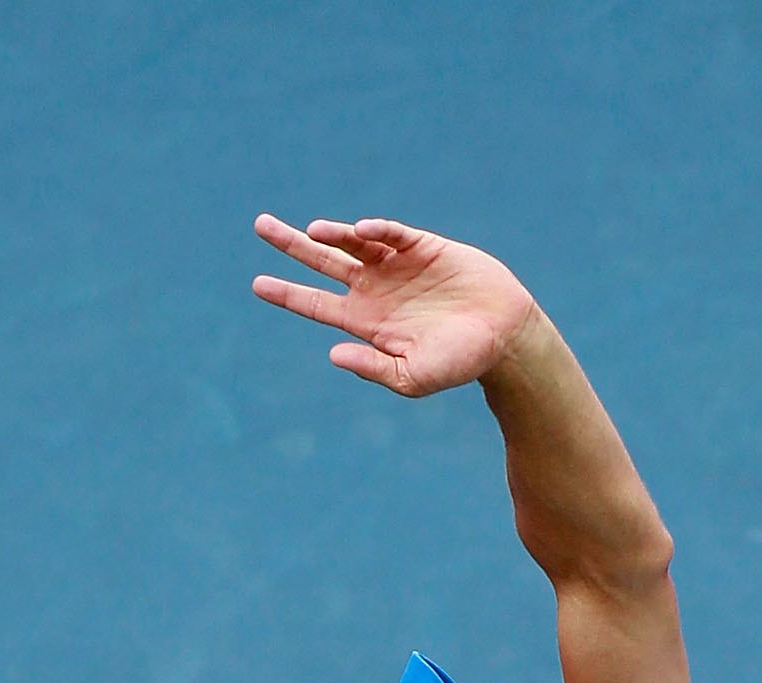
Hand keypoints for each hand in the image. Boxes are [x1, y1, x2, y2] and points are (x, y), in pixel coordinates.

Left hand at [252, 216, 536, 397]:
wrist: (504, 335)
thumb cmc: (460, 363)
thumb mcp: (413, 378)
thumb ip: (373, 368)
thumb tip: (332, 353)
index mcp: (367, 323)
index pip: (318, 305)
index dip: (288, 294)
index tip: (258, 285)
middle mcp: (375, 290)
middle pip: (323, 262)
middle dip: (291, 245)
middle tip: (260, 225)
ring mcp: (396, 265)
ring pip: (351, 241)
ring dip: (332, 234)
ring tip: (314, 232)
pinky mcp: (421, 245)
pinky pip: (390, 232)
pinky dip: (376, 229)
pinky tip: (364, 230)